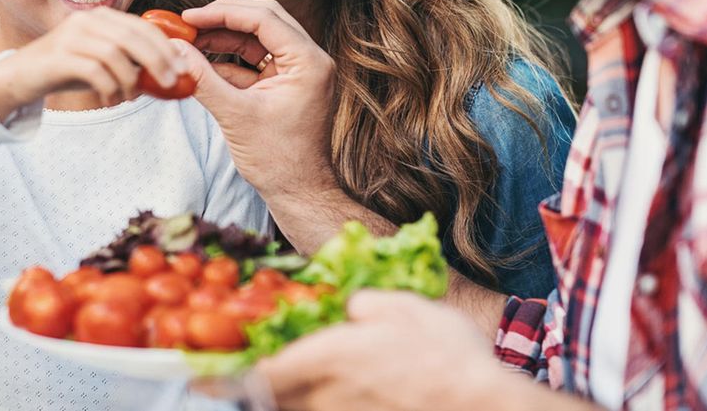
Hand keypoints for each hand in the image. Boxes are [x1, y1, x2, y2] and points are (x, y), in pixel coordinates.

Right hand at [0, 8, 188, 119]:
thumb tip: (166, 74)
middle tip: (170, 83)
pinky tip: (110, 101)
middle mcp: (87, 21)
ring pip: (116, 54)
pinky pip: (96, 71)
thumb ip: (129, 61)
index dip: (166, 46)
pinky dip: (110, 89)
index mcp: (101, 17)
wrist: (19, 78)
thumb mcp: (101, 62)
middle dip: (157, 61)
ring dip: (130, 80)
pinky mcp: (59, 57)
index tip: (182, 67)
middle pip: (133, 37)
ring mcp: (71, 36)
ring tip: (128, 97)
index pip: (142, 26)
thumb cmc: (66, 71)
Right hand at [178, 0, 335, 200]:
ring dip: (223, 38)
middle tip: (187, 22)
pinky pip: (255, 61)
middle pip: (263, 20)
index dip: (223, 13)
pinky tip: (201, 62)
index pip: (264, 18)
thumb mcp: (235, 115)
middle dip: (223, 19)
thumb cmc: (277, 160)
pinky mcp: (285, 85)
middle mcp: (309, 60)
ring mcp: (298, 72)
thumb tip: (173, 50)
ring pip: (257, 39)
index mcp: (308, 62)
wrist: (297, 193)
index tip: (189, 16)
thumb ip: (202, 79)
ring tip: (189, 41)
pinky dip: (229, 60)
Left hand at [258, 290, 547, 410]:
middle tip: (258, 382)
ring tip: (304, 386)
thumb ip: (365, 304)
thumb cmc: (445, 352)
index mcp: (331, 356)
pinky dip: (327, 408)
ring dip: (296, 400)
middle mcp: (329, 395)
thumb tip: (350, 309)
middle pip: (277, 402)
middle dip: (264, 392)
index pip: (267, 374)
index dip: (242, 376)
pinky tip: (344, 397)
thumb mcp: (405, 307)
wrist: (482, 404)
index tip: (224, 375)